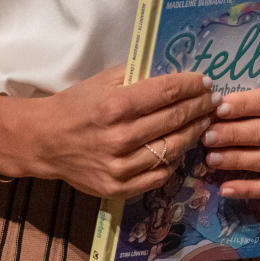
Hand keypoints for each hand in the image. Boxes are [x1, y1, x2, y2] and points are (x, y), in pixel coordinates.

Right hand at [0, 65, 215, 198]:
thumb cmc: (77, 105)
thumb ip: (137, 76)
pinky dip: (175, 160)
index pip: (167, 93)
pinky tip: (181, 147)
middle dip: (199, 107)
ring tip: (204, 122)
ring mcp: (120, 167)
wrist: (45, 141)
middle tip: (214, 101)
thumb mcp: (102, 81)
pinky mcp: (119, 188)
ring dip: (194, 133)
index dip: (191, 86)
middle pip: (174, 120)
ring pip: (172, 149)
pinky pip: (160, 175)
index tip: (206, 81)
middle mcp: (119, 138)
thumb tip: (175, 72)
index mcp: (115, 106)